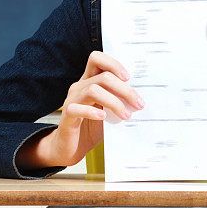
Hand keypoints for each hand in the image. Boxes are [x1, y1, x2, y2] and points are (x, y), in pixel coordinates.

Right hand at [44, 51, 144, 167]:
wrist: (72, 148)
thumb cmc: (92, 128)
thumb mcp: (109, 112)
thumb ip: (120, 102)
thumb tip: (140, 100)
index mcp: (89, 81)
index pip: (97, 59)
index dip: (113, 64)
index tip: (128, 78)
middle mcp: (79, 87)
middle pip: (103, 77)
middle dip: (124, 89)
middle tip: (138, 104)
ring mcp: (71, 100)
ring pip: (93, 90)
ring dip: (114, 102)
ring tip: (126, 115)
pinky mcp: (66, 115)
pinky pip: (77, 108)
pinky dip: (92, 112)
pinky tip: (103, 118)